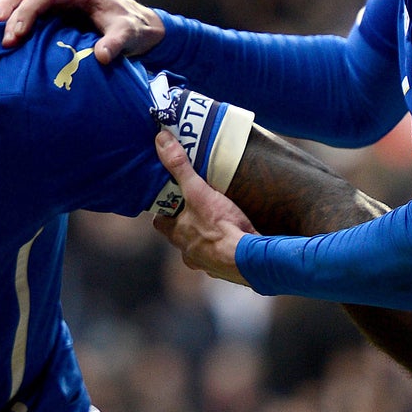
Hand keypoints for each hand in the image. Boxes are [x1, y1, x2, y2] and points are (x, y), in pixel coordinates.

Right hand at [0, 0, 163, 62]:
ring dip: (5, 13)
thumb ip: (116, 43)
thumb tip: (102, 56)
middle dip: (8, 12)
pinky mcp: (50, 8)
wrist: (138, 25)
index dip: (25, 13)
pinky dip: (10, 17)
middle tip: (0, 40)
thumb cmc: (133, 27)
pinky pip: (24, 7)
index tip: (15, 36)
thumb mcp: (129, 35)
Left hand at [150, 128, 257, 282]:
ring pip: (202, 249)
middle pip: (182, 236)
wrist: (251, 260)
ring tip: (220, 222)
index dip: (165, 210)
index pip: (160, 222)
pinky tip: (236, 240)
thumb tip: (161, 140)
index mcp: (178, 236)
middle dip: (188, 223)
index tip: (171, 198)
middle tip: (199, 206)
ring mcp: (208, 264)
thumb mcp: (199, 191)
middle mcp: (189, 254)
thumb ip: (180, 167)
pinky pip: (223, 259)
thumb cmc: (222, 228)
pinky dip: (227, 250)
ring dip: (208, 238)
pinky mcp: (228, 271)